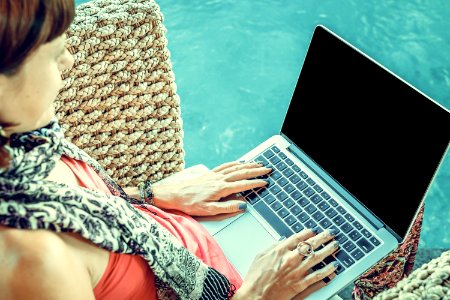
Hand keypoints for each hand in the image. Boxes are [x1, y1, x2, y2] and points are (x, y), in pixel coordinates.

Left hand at [152, 161, 270, 215]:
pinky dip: (236, 163)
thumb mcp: (208, 211)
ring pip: (235, 167)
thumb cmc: (190, 204)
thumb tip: (243, 206)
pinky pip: (226, 165)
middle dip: (256, 170)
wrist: (174, 194)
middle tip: (268, 169)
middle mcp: (219, 179)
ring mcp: (214, 174)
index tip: (266, 182)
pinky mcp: (209, 173)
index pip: (242, 184)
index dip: (255, 183)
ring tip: (259, 163)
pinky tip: (240, 163)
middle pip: (241, 172)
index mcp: (220, 188)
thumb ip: (227, 209)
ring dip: (248, 165)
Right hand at [234, 229, 339, 299]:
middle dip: (323, 237)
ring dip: (328, 251)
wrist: (256, 296)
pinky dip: (327, 271)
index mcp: (280, 250)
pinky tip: (333, 268)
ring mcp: (296, 272)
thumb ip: (273, 246)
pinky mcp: (300, 284)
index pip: (298, 238)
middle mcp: (290, 259)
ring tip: (335, 246)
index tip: (314, 230)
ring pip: (317, 258)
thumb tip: (283, 241)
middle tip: (330, 233)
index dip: (308, 232)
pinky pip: (317, 276)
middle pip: (310, 245)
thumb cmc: (255, 277)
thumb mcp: (260, 256)